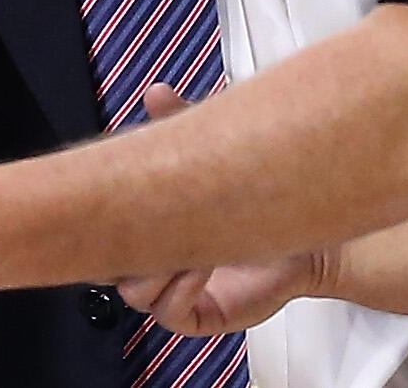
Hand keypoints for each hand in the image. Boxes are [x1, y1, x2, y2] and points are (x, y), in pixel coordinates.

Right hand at [116, 85, 335, 335]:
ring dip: (156, 267)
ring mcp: (176, 292)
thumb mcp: (212, 156)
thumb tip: (157, 92)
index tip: (109, 196)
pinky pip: (169, 311)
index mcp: (149, 230)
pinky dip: (179, 289)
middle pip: (110, 266)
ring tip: (189, 243)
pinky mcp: (200, 315)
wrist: (307, 241)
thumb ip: (181, 122)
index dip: (101, 220)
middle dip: (120, 245)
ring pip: (136, 292)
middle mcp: (158, 263)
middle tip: (145, 218)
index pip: (106, 231)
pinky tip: (202, 265)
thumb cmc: (257, 202)